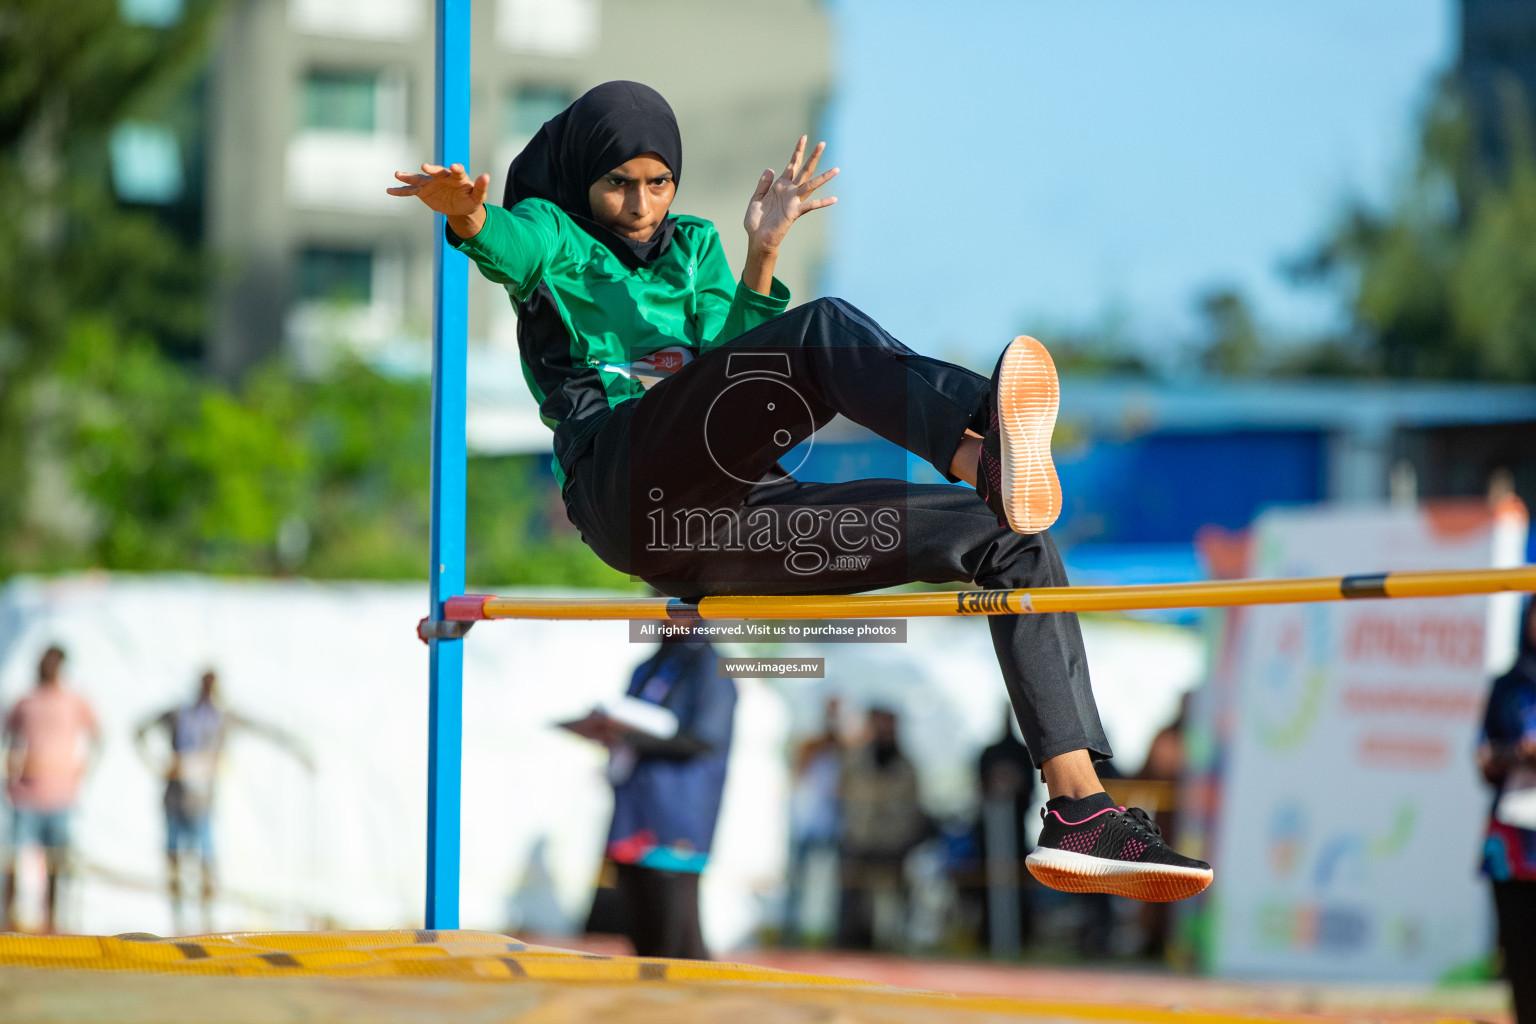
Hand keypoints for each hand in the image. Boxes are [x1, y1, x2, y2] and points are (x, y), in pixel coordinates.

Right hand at [387, 163, 490, 237]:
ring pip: (419, 179)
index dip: (456, 168)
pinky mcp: (423, 191)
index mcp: (457, 176)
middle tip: (425, 167)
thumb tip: (486, 176)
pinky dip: (401, 191)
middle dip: (431, 169)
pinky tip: (389, 190)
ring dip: (409, 177)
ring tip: (398, 174)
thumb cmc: (470, 199)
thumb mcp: (478, 197)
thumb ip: (481, 187)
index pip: (457, 171)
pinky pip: (410, 191)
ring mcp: (431, 183)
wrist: (459, 205)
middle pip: (436, 172)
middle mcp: (442, 176)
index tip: (454, 167)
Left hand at [743, 136, 837, 253]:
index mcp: (780, 186)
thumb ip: (763, 184)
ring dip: (823, 177)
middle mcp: (789, 191)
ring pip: (811, 185)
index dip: (798, 151)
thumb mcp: (756, 198)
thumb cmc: (756, 221)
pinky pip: (810, 206)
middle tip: (823, 143)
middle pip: (804, 170)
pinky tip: (834, 199)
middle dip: (813, 157)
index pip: (792, 165)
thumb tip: (770, 169)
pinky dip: (822, 203)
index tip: (804, 137)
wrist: (757, 238)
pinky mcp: (794, 212)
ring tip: (836, 169)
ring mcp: (793, 201)